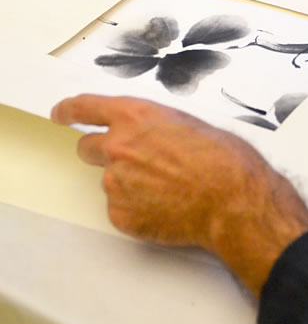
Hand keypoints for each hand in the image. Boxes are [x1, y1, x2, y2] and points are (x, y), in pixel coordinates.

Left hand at [51, 94, 307, 295]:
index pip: (85, 108)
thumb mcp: (187, 123)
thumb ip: (154, 126)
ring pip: (110, 181)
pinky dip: (138, 208)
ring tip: (168, 188)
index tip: (60, 113)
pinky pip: (120, 209)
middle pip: (86, 148)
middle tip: (133, 161)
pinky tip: (166, 206)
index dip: (68, 110)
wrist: (232, 199)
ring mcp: (116, 184)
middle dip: (103, 152)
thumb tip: (148, 136)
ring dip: (129, 183)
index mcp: (134, 116)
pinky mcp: (121, 215)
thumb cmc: (222, 158)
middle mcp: (117, 147)